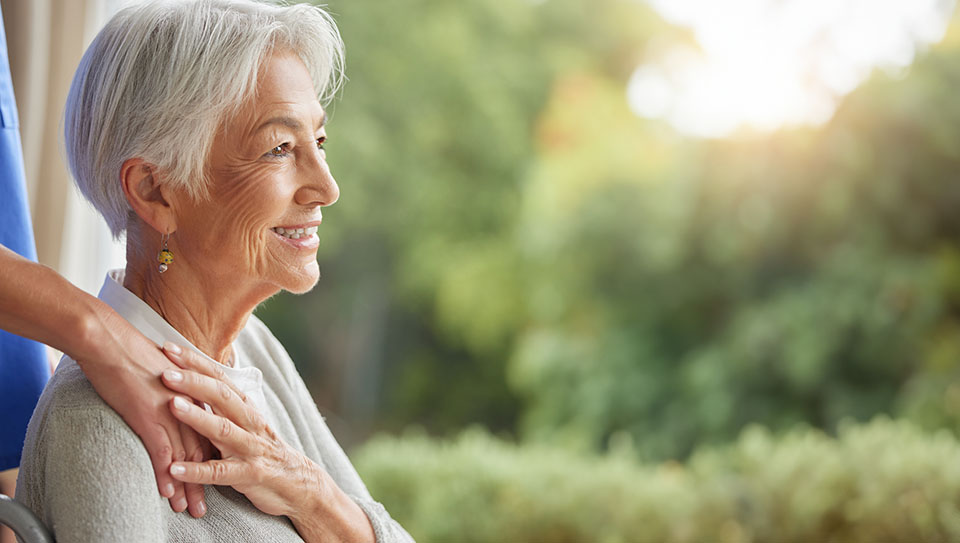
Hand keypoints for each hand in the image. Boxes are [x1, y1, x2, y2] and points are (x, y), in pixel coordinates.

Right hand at [75, 308, 209, 517]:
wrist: (110, 340)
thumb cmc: (129, 351)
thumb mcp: (161, 370)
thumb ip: (171, 389)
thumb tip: (171, 398)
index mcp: (192, 394)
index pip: (206, 433)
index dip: (209, 459)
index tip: (212, 479)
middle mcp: (187, 406)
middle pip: (201, 450)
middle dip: (204, 480)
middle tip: (204, 505)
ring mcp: (170, 412)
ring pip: (185, 456)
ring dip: (187, 486)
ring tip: (189, 509)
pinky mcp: (150, 417)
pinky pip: (161, 452)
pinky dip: (166, 473)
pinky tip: (167, 493)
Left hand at [161, 346, 373, 541]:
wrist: (297, 482)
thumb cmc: (262, 449)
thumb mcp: (245, 421)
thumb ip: (221, 404)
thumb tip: (192, 379)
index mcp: (245, 407)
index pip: (219, 377)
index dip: (195, 362)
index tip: (169, 347)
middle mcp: (249, 423)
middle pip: (222, 396)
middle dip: (194, 382)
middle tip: (166, 372)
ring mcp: (250, 448)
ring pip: (223, 429)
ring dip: (197, 417)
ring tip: (172, 407)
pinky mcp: (248, 475)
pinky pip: (220, 473)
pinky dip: (197, 471)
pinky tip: (175, 468)